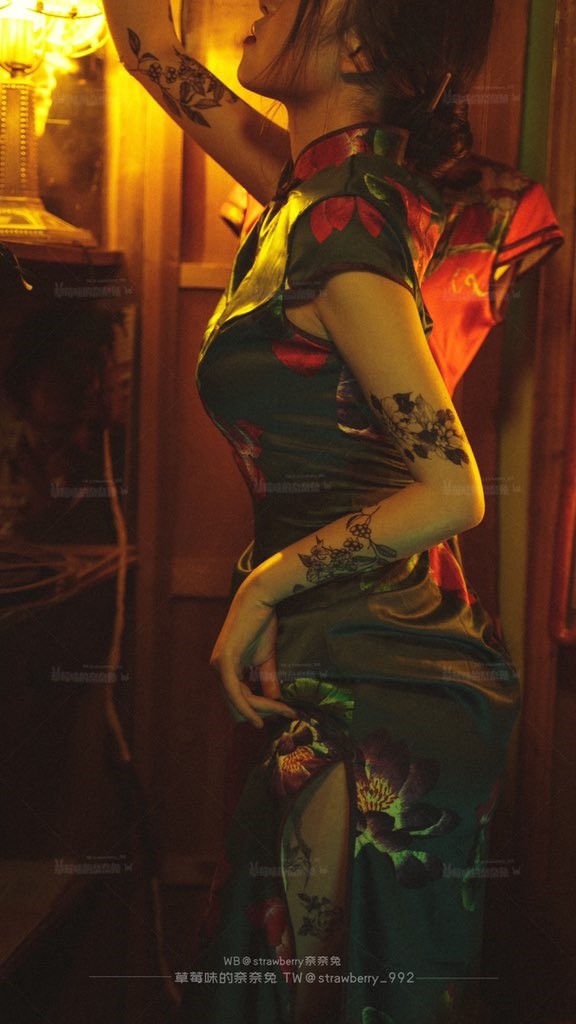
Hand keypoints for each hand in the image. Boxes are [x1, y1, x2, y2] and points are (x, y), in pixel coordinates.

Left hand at [210, 578, 296, 728]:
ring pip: (240, 702)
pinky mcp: (224, 662)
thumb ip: (267, 680)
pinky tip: (260, 718)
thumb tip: (275, 703)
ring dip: (264, 709)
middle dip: (264, 712)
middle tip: (288, 712)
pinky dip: (249, 708)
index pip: (240, 701)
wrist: (259, 600)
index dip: (262, 709)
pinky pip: (235, 694)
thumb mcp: (266, 659)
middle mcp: (216, 671)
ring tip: (286, 709)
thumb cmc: (261, 624)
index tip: (286, 712)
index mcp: (224, 670)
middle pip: (238, 707)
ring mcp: (218, 667)